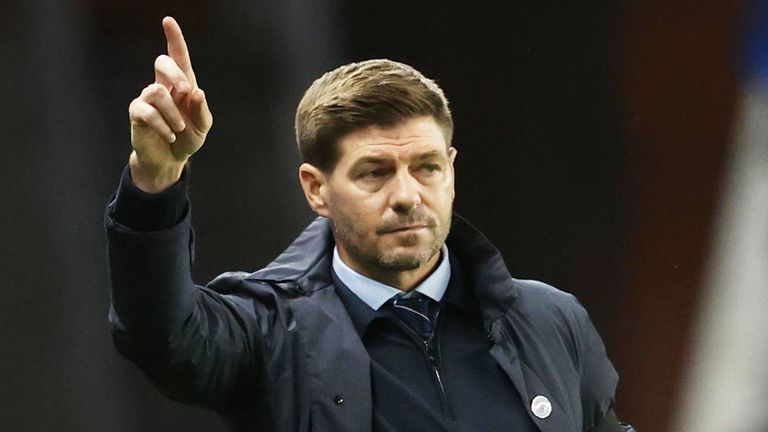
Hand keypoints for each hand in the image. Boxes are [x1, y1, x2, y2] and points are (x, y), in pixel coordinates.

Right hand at [128, 16, 212, 192]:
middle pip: (162, 62)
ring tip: (179, 128)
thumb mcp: (202, 126)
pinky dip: (163, 125)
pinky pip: (147, 111)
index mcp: (182, 85)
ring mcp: (148, 98)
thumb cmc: (187, 137)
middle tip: (185, 92)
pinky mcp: (137, 113)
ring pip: (156, 90)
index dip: (173, 38)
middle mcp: (163, 86)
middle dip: (175, 73)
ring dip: (172, 111)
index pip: (177, 56)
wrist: (170, 159)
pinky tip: (170, 134)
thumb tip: (196, 92)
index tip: (168, 20)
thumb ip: (202, 110)